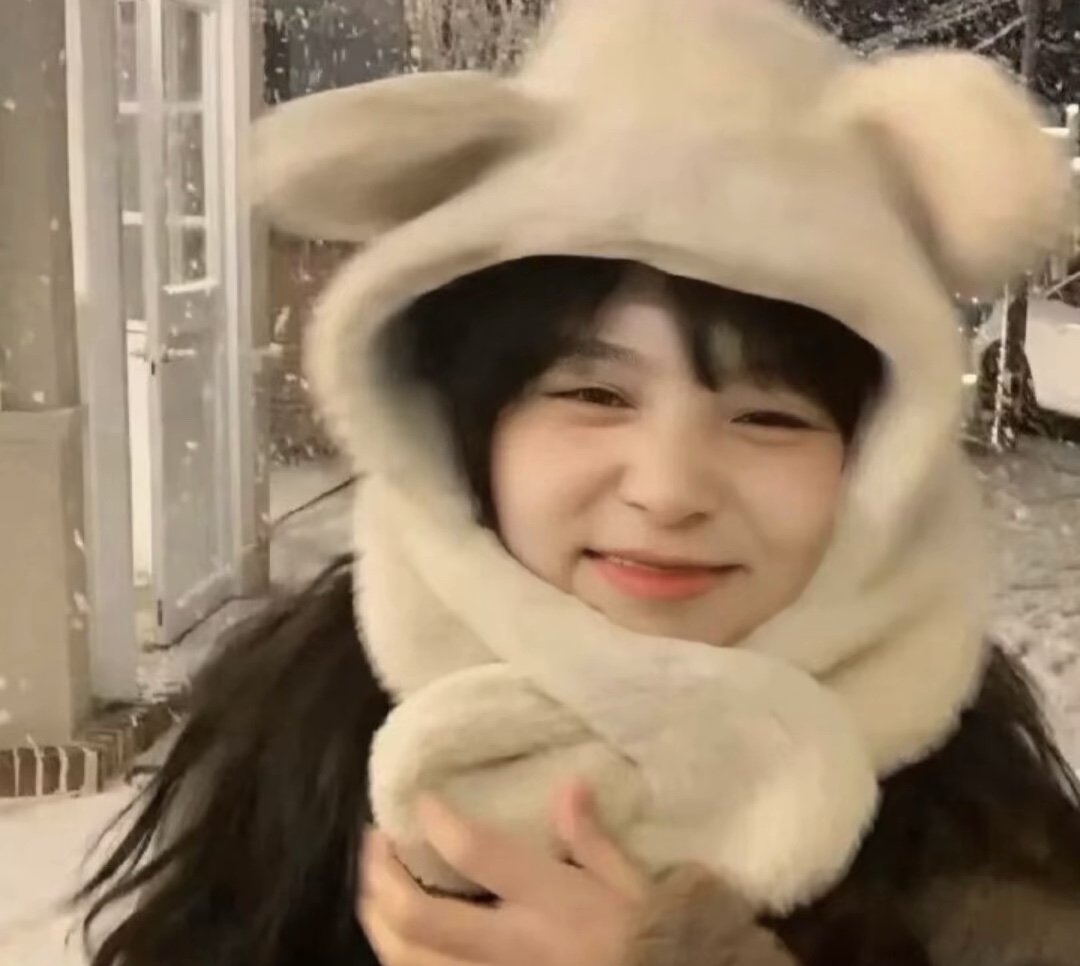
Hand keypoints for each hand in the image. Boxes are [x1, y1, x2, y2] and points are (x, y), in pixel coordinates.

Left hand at [359, 780, 646, 965]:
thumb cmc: (650, 941)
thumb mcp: (632, 888)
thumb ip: (593, 841)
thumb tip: (570, 784)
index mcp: (549, 904)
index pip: (476, 853)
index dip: (438, 821)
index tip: (421, 799)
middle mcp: (509, 948)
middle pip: (418, 918)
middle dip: (383, 877)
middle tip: (376, 840)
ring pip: (407, 962)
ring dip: (378, 920)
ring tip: (373, 886)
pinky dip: (399, 958)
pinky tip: (396, 937)